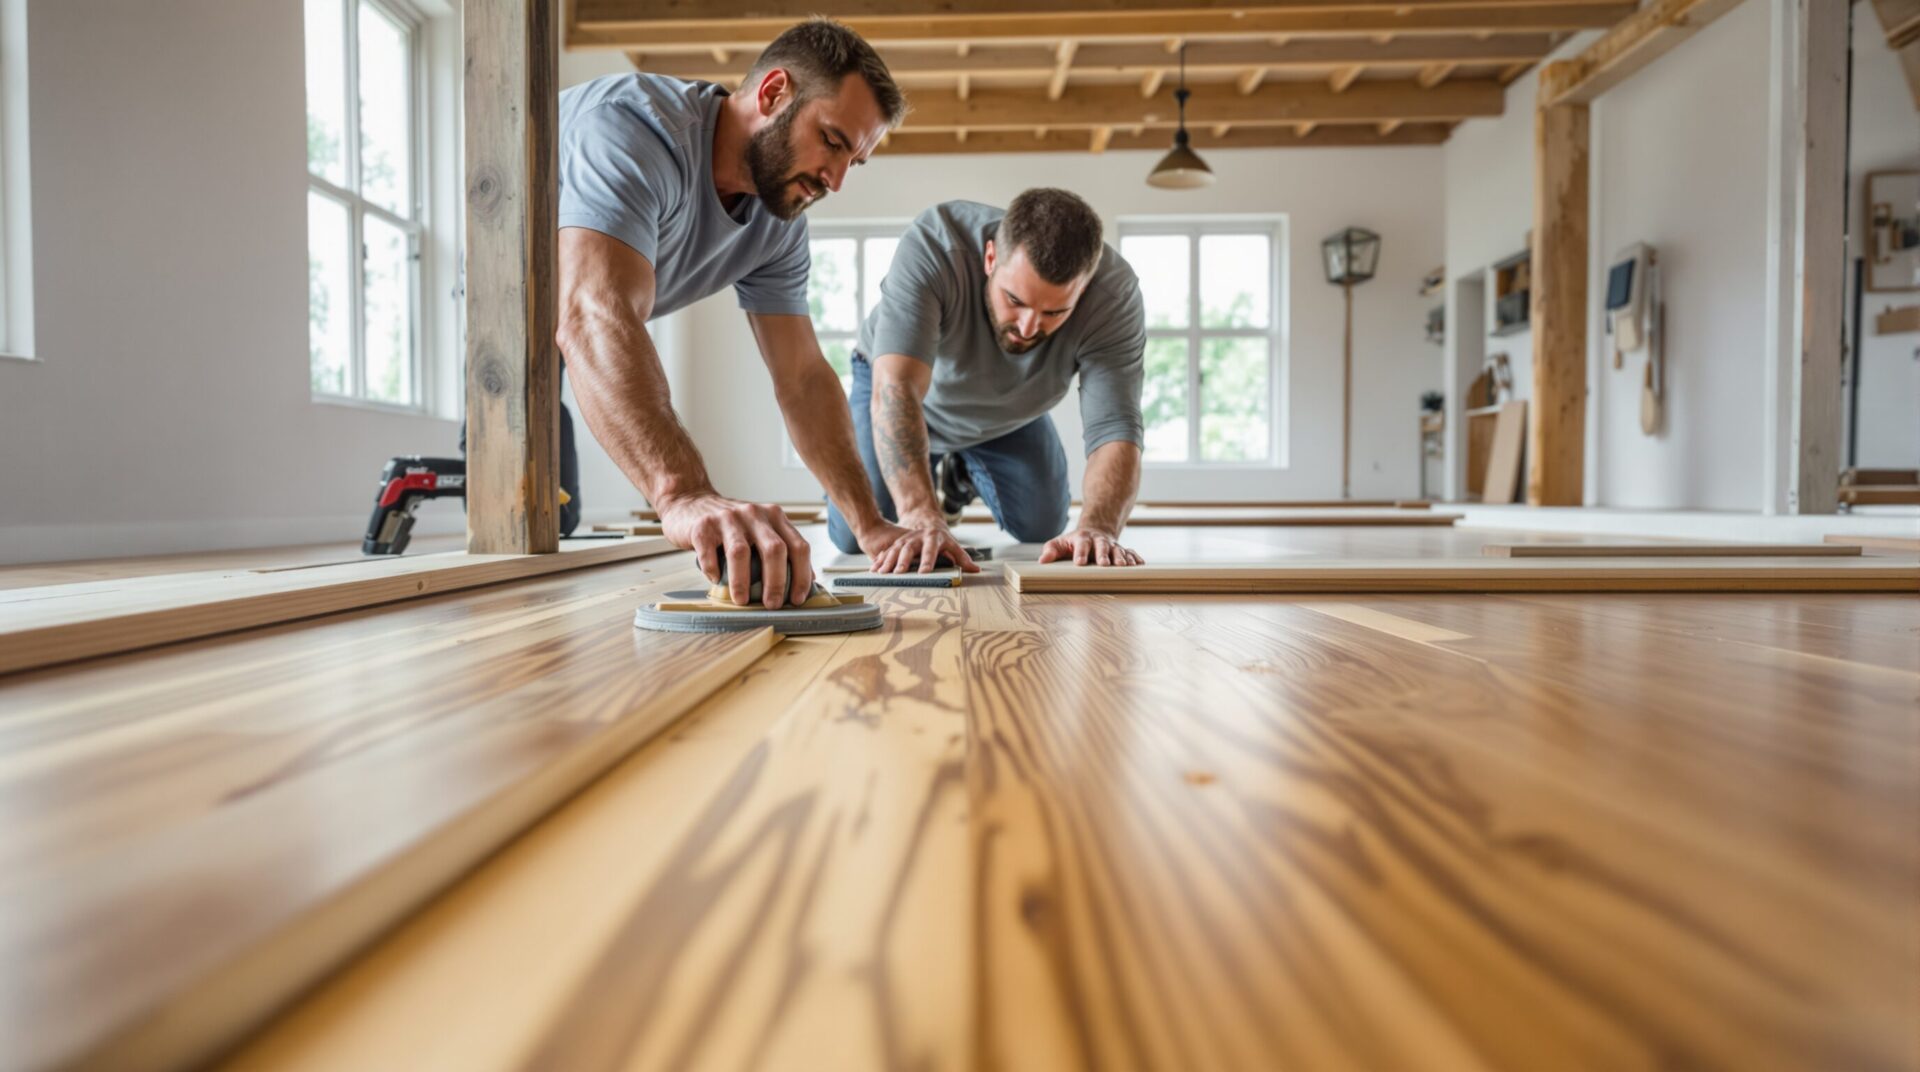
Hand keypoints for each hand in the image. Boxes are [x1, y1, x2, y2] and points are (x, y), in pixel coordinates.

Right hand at [654, 493, 813, 608]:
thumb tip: (804, 584)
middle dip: (776, 582)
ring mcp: (728, 518)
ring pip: (740, 552)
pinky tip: (715, 580)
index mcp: (774, 517)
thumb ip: (780, 550)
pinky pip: (709, 552)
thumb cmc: (730, 526)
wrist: (690, 501)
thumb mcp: (760, 531)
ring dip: (742, 582)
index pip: (798, 546)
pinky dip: (713, 570)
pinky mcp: (703, 525)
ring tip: (742, 601)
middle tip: (772, 604)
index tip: (797, 599)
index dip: (802, 575)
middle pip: (774, 549)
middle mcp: (754, 514)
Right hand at [859, 514, 981, 574]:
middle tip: (899, 573)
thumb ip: (963, 558)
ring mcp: (905, 540)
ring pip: (894, 550)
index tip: (924, 572)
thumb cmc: (941, 538)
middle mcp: (917, 538)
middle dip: (903, 561)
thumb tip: (975, 570)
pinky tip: (873, 570)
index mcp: (933, 538)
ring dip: (888, 562)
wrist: (926, 521)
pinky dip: (879, 561)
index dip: (927, 561)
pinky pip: (886, 552)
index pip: (930, 550)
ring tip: (882, 573)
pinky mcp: (896, 544)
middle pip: (909, 548)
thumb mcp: (953, 545)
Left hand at [1037, 528, 1142, 566]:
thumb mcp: (1060, 544)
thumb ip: (1051, 550)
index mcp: (1083, 539)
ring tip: (1123, 566)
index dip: (1080, 553)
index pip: (1081, 544)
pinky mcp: (1122, 551)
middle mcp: (1099, 541)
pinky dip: (1135, 558)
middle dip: (1103, 555)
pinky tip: (1139, 565)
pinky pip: (1130, 553)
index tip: (1079, 563)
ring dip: (1121, 558)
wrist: (1094, 531)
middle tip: (1104, 564)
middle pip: (1102, 546)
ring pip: (1118, 550)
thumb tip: (1042, 560)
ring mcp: (1112, 546)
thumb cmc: (1074, 542)